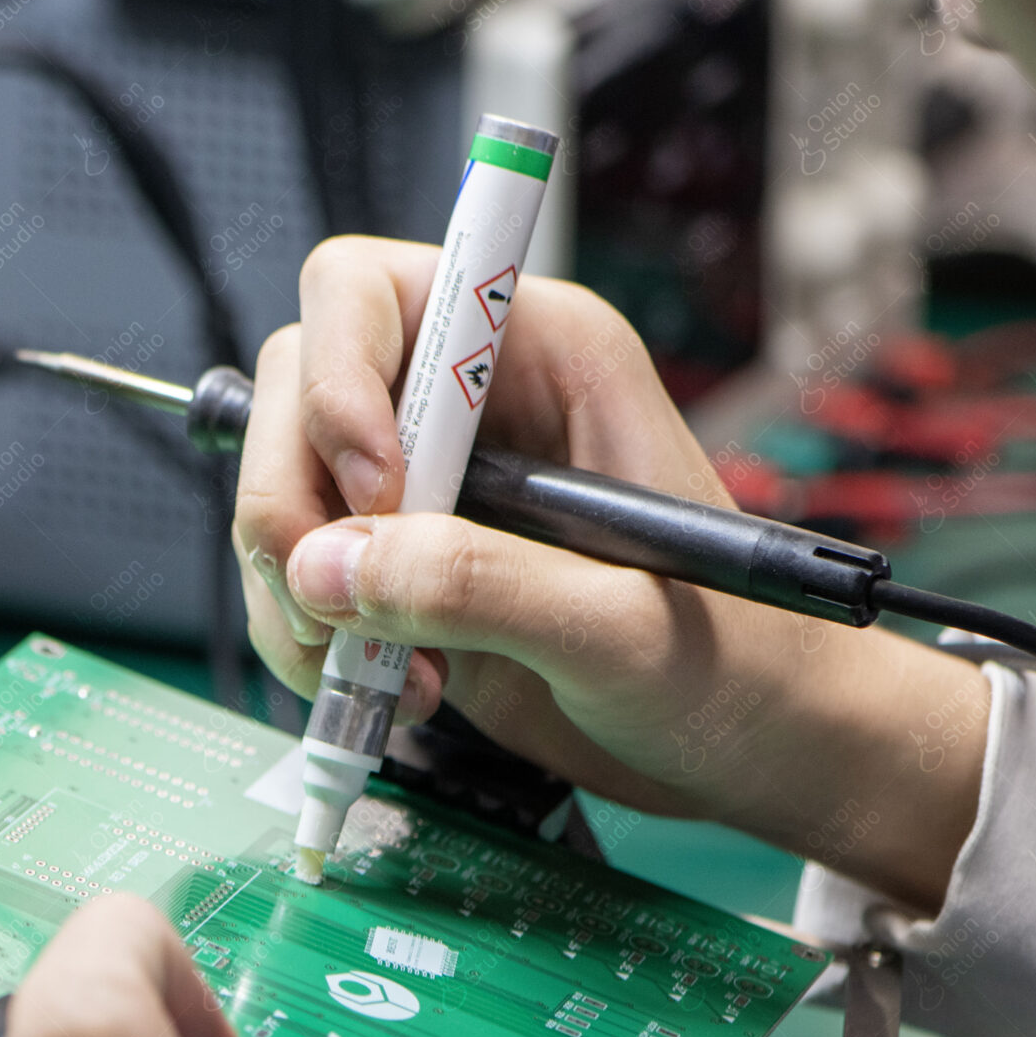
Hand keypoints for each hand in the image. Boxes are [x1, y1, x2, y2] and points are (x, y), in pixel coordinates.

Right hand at [233, 236, 989, 909]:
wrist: (755, 746)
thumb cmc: (737, 662)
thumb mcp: (623, 627)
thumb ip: (479, 585)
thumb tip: (329, 567)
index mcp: (537, 349)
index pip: (365, 290)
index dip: (340, 380)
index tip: (378, 494)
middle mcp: (461, 398)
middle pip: (294, 388)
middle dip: (290, 502)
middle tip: (335, 606)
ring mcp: (419, 484)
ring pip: (280, 488)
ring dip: (293, 590)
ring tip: (381, 675)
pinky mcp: (396, 565)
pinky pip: (294, 575)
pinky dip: (306, 640)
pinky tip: (391, 691)